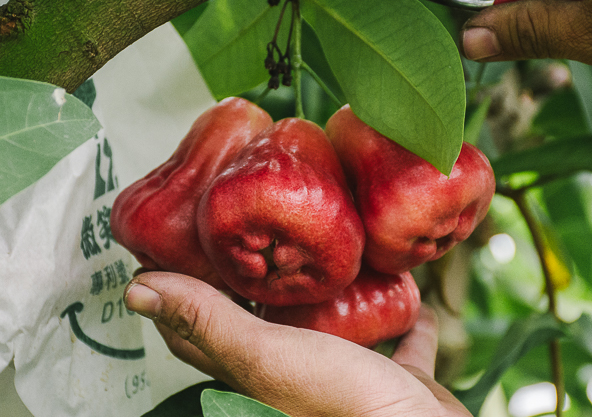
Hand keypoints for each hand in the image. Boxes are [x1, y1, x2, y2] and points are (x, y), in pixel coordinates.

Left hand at [124, 272, 470, 416]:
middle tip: (253, 232)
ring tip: (331, 257)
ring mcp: (350, 381)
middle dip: (256, 284)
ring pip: (333, 334)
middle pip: (266, 326)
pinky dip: (406, 320)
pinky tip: (411, 297)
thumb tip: (138, 289)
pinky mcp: (398, 380)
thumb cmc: (345, 403)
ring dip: (331, 301)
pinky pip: (400, 343)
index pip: (198, 332)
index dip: (179, 292)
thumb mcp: (268, 356)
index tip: (176, 244)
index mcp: (255, 377)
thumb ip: (211, 322)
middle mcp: (297, 380)